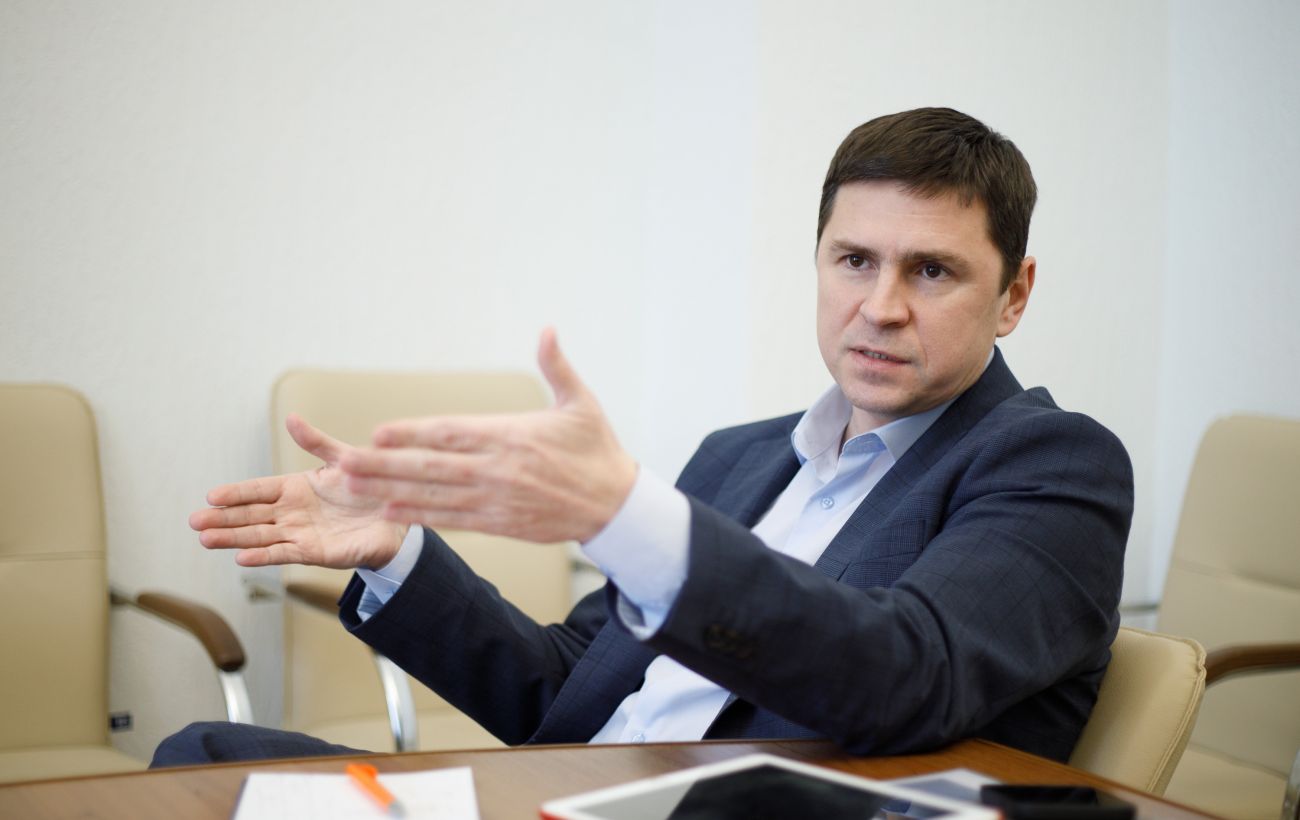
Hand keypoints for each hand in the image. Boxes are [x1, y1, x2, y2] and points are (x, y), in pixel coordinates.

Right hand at [190, 416, 408, 568]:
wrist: (394, 516)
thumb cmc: (367, 486)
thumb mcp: (342, 458)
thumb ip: (315, 441)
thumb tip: (291, 418)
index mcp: (295, 488)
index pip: (258, 490)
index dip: (236, 493)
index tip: (212, 496)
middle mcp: (292, 512)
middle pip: (251, 515)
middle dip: (223, 518)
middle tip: (195, 521)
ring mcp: (300, 533)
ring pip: (260, 536)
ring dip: (233, 539)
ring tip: (206, 539)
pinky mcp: (314, 552)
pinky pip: (284, 553)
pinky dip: (263, 556)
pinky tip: (241, 557)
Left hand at [338, 328, 637, 542]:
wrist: (617, 506)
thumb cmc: (598, 451)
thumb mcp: (581, 402)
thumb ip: (557, 366)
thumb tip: (548, 328)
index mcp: (512, 436)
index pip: (452, 433)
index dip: (414, 433)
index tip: (379, 432)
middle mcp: (498, 470)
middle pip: (430, 466)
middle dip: (383, 465)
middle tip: (344, 462)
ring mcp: (496, 500)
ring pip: (432, 495)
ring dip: (388, 490)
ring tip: (351, 485)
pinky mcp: (501, 524)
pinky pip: (451, 520)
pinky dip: (418, 516)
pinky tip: (388, 511)